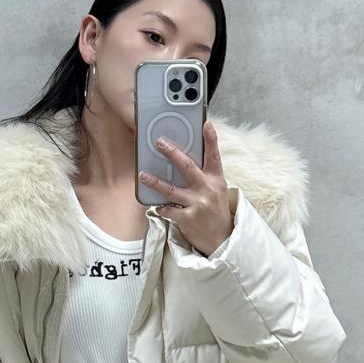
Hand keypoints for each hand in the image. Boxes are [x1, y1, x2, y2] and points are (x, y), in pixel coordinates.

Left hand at [139, 119, 234, 256]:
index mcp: (216, 179)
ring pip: (171, 189)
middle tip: (159, 142)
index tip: (206, 123)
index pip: (214, 155)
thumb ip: (204, 174)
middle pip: (188, 166)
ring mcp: (197, 204)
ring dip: (155, 181)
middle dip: (172, 153)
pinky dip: (161, 207)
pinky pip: (168, 209)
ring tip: (142, 175)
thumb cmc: (215, 210)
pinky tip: (156, 205)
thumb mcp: (216, 189)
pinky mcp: (188, 218)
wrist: (221, 239)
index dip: (211, 139)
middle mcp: (207, 189)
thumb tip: (185, 157)